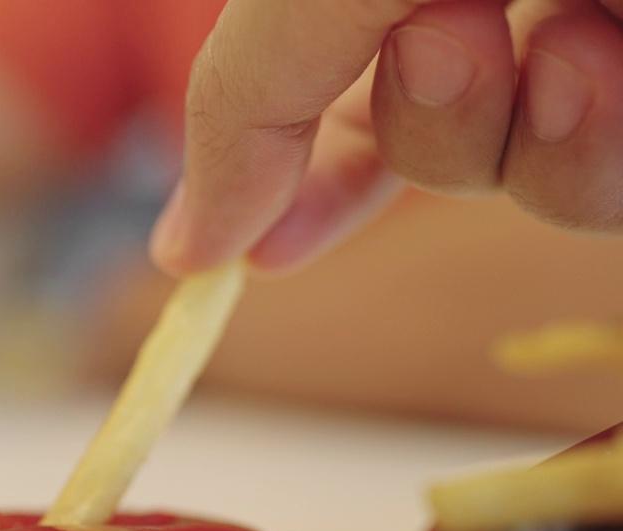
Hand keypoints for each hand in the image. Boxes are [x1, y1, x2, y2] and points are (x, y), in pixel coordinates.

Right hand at [150, 0, 622, 274]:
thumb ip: (247, 99)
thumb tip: (184, 253)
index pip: (343, 81)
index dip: (297, 173)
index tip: (249, 257)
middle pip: (439, 146)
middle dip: (427, 130)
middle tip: (453, 43)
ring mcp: (616, 39)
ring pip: (536, 187)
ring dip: (524, 144)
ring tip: (575, 43)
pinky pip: (613, 199)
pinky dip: (599, 154)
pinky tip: (610, 57)